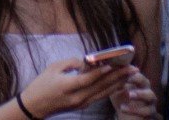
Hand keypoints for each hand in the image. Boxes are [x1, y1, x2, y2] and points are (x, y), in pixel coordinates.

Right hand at [22, 55, 136, 116]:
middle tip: (133, 68)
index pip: (88, 79)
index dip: (101, 72)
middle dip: (118, 77)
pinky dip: (110, 90)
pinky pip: (99, 97)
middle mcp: (77, 97)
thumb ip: (71, 63)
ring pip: (103, 93)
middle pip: (101, 86)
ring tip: (131, 75)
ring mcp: (81, 103)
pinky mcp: (83, 105)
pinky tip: (119, 84)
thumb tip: (87, 61)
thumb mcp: (53, 68)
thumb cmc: (41, 84)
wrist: (35, 106)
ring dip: (118, 83)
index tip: (114, 65)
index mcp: (67, 86)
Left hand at [110, 69, 158, 117]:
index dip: (129, 69)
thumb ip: (112, 78)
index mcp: (138, 80)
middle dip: (137, 78)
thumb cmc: (121, 97)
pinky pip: (146, 110)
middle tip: (127, 78)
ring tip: (129, 94)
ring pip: (150, 95)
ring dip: (140, 94)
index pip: (135, 72)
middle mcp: (146, 88)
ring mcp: (150, 100)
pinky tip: (122, 108)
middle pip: (145, 81)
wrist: (126, 113)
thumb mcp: (115, 87)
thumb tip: (102, 63)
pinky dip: (135, 109)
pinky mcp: (151, 111)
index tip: (120, 68)